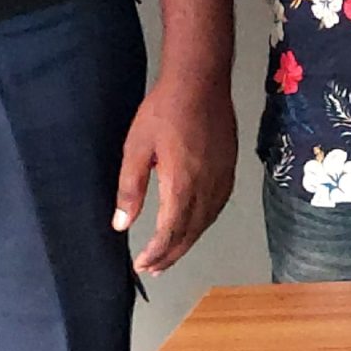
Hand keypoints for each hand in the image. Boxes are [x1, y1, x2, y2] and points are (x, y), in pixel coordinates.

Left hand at [114, 73, 237, 274]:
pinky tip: (195, 225)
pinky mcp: (229, 167)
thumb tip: (121, 224)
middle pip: (190, 233)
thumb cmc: (164, 110)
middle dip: (171, 255)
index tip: (140, 265)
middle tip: (153, 269)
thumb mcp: (136, 148)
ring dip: (188, 242)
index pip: (170, 232)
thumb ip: (130, 189)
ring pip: (206, 222)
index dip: (156, 253)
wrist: (200, 81)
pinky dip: (204, 223)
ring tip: (170, 255)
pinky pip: (218, 206)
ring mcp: (221, 177)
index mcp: (182, 184)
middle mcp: (206, 186)